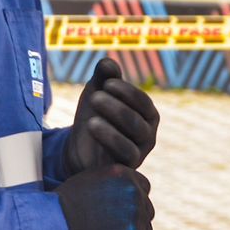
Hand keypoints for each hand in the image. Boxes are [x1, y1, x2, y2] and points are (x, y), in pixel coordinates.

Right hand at [56, 165, 153, 229]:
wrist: (51, 223)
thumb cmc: (63, 207)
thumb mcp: (90, 182)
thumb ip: (113, 186)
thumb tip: (130, 198)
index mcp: (125, 174)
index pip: (142, 190)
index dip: (128, 205)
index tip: (110, 215)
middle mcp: (134, 190)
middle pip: (146, 212)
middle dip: (129, 224)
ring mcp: (135, 212)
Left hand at [65, 58, 159, 172]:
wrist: (81, 150)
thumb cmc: (95, 116)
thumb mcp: (97, 93)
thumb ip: (103, 78)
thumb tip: (107, 62)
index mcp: (146, 114)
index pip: (142, 102)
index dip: (127, 91)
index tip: (107, 83)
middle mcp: (148, 133)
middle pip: (137, 120)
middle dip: (116, 107)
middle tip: (94, 97)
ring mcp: (139, 152)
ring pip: (132, 139)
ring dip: (112, 125)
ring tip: (90, 118)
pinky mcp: (128, 167)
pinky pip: (125, 154)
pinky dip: (110, 140)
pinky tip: (92, 127)